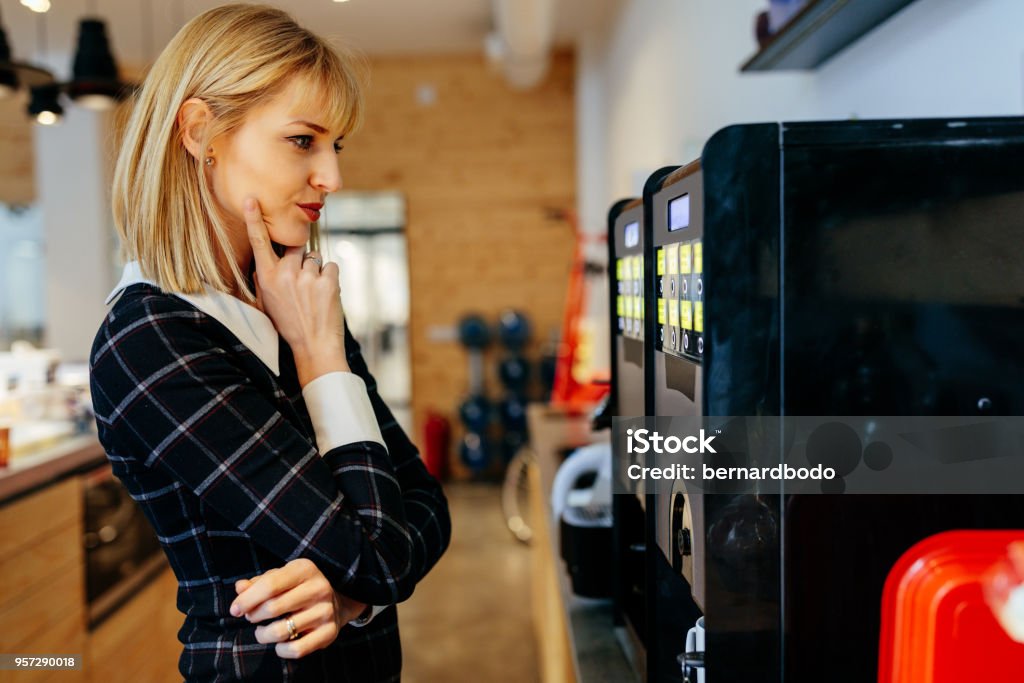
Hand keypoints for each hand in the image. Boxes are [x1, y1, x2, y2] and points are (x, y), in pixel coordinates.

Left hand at [229, 558, 368, 658]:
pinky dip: (281, 650)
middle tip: (251, 618)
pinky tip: (280, 643)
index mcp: (305, 569)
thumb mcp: (280, 578)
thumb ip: (258, 582)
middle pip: (272, 608)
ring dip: (263, 635)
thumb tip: (239, 587)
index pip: (269, 585)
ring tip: (262, 632)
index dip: (246, 600)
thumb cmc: (298, 588)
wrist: (336, 602)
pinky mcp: (329, 632)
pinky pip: (296, 649)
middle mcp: (319, 588)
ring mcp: (326, 611)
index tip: (234, 610)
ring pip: (281, 631)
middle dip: (253, 616)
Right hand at [244, 196, 349, 385]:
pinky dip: (331, 278)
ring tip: (314, 296)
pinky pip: (331, 266)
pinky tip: (326, 296)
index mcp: (267, 278)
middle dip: (301, 258)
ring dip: (317, 272)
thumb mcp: (267, 302)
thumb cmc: (289, 324)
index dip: (255, 219)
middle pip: (296, 246)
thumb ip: (265, 278)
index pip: (259, 242)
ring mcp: (308, 276)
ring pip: (315, 258)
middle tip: (302, 283)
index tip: (251, 199)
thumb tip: (265, 260)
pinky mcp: (328, 280)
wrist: (314, 346)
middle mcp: (285, 274)